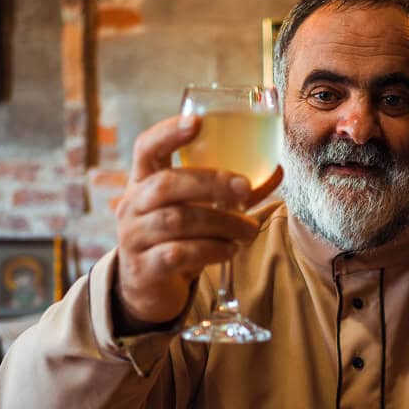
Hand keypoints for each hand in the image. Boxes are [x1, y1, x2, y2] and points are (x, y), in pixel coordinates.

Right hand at [114, 116, 277, 328]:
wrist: (148, 286)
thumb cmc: (177, 237)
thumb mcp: (197, 209)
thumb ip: (231, 191)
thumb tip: (276, 170)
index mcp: (144, 181)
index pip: (146, 147)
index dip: (168, 133)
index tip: (197, 122)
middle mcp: (132, 205)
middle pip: (167, 184)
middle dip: (211, 182)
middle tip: (245, 189)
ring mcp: (133, 237)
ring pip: (177, 221)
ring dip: (221, 222)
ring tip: (248, 229)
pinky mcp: (143, 268)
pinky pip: (177, 254)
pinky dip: (210, 250)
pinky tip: (230, 250)